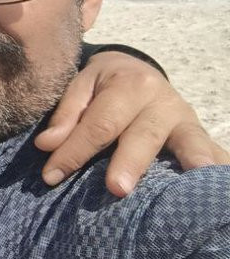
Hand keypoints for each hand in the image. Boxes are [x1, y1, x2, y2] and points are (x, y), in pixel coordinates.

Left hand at [36, 52, 229, 195]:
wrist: (138, 69)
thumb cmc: (103, 84)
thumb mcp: (80, 86)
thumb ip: (65, 115)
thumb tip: (46, 145)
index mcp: (128, 85)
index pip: (98, 124)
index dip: (73, 152)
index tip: (51, 176)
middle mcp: (161, 100)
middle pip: (142, 135)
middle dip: (128, 163)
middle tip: (116, 189)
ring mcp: (185, 118)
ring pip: (187, 140)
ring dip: (192, 159)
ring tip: (197, 176)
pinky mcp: (199, 133)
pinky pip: (211, 148)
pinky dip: (217, 163)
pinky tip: (219, 181)